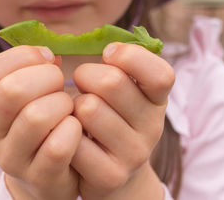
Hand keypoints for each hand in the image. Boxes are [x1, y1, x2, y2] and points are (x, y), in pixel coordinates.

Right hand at [0, 46, 81, 199]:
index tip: (50, 59)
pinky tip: (76, 129)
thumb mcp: (31, 98)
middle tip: (61, 85)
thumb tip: (50, 55)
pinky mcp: (39, 177)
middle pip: (12, 90)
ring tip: (70, 109)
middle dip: (47, 78)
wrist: (46, 178)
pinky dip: (73, 131)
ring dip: (63, 105)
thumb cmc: (44, 127)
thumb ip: (35, 71)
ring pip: (36, 117)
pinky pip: (57, 147)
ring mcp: (12, 158)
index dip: (24, 57)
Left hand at [71, 43, 174, 198]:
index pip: (160, 74)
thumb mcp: (123, 89)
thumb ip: (121, 64)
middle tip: (82, 84)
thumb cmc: (110, 115)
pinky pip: (73, 140)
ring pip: (89, 108)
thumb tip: (109, 48)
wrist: (109, 170)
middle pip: (111, 82)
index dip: (130, 56)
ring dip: (73, 106)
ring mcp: (134, 154)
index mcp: (157, 100)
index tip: (108, 54)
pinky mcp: (110, 175)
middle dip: (85, 75)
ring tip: (78, 114)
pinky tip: (71, 137)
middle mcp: (153, 127)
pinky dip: (63, 132)